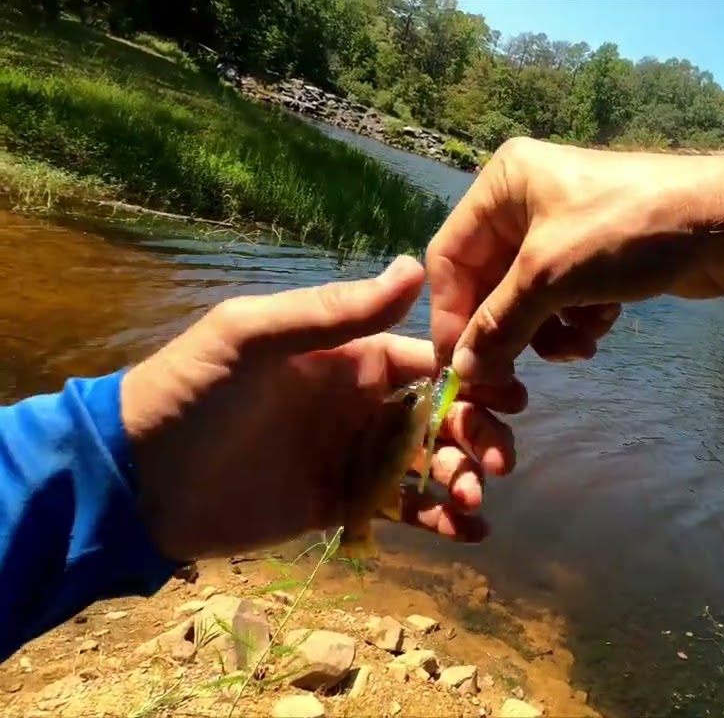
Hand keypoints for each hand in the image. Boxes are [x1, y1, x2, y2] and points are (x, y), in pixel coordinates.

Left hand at [119, 256, 526, 561]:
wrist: (136, 481)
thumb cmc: (193, 393)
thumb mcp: (255, 337)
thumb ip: (335, 311)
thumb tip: (416, 267)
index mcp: (347, 359)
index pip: (427, 361)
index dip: (472, 376)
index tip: (511, 394)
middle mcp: (359, 406)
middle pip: (440, 416)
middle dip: (476, 434)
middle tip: (500, 459)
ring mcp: (351, 458)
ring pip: (428, 465)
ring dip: (463, 477)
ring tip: (477, 496)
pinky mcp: (339, 507)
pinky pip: (402, 511)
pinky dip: (441, 521)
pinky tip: (472, 533)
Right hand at [426, 137, 723, 384]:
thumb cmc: (628, 232)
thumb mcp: (551, 277)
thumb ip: (499, 325)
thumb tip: (462, 371)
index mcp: (503, 183)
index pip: (450, 258)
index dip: (452, 316)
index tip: (459, 369)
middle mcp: (526, 200)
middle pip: (489, 284)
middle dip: (510, 330)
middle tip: (515, 382)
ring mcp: (564, 229)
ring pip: (528, 300)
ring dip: (547, 333)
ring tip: (577, 347)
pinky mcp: (597, 257)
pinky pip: (564, 301)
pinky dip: (577, 321)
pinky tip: (602, 327)